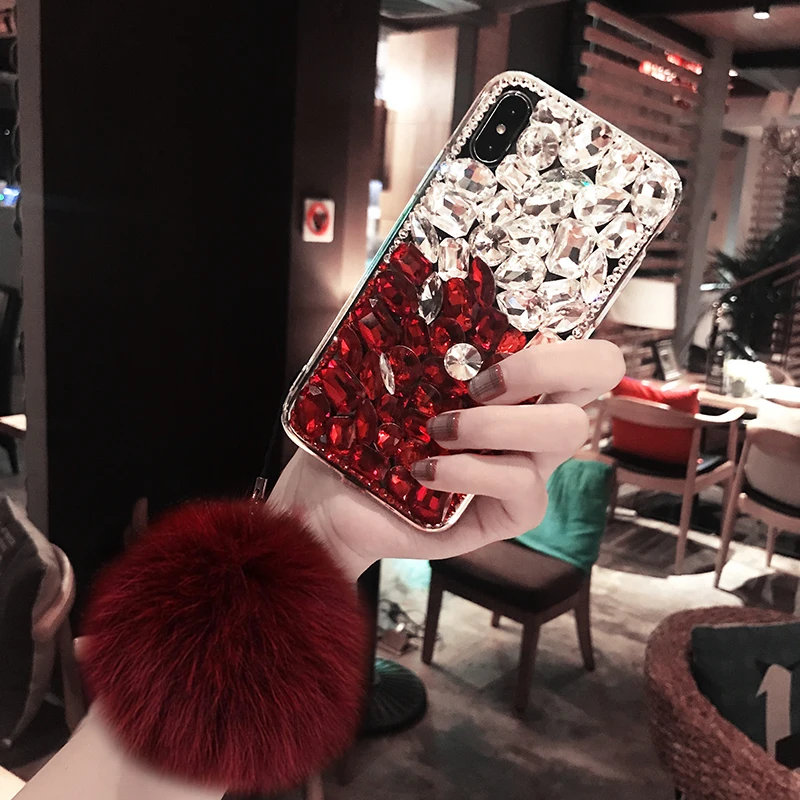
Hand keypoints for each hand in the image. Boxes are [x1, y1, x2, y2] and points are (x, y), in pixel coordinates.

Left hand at [270, 339, 623, 580]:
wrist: (334, 499)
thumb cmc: (364, 430)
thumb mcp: (388, 372)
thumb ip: (418, 335)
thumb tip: (420, 282)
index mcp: (517, 379)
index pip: (586, 350)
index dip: (570, 340)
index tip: (508, 342)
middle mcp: (535, 417)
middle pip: (596, 377)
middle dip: (538, 369)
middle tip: (475, 385)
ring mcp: (530, 466)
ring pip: (565, 431)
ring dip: (496, 423)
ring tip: (439, 430)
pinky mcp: (513, 512)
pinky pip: (521, 484)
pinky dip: (469, 471)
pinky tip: (425, 471)